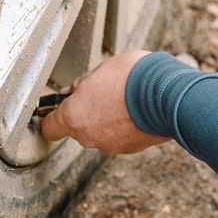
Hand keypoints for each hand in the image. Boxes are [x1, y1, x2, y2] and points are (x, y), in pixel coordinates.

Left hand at [41, 50, 169, 153]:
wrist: (168, 94)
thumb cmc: (132, 77)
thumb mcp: (101, 69)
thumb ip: (82, 84)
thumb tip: (72, 91)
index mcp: (74, 116)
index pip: (50, 127)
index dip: (53, 115)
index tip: (59, 107)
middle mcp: (89, 136)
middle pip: (78, 128)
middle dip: (87, 112)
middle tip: (102, 92)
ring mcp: (111, 145)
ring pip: (101, 132)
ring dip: (108, 119)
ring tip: (125, 99)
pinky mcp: (131, 148)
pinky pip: (121, 136)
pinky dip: (126, 125)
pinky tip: (138, 109)